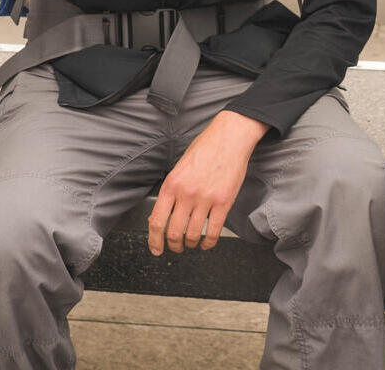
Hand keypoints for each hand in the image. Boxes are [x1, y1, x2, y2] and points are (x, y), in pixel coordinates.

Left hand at [147, 110, 268, 255]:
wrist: (230, 137)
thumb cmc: (206, 148)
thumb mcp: (181, 166)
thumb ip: (172, 189)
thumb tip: (163, 214)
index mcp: (172, 183)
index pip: (157, 221)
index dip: (154, 240)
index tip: (156, 248)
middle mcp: (187, 193)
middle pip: (174, 233)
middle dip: (173, 245)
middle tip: (176, 247)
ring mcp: (206, 198)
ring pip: (192, 235)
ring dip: (190, 244)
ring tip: (192, 243)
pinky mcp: (224, 202)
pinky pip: (213, 232)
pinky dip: (208, 243)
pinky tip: (207, 242)